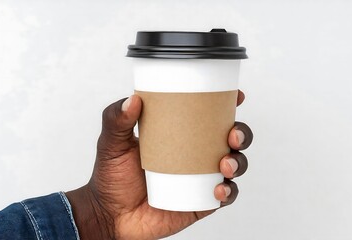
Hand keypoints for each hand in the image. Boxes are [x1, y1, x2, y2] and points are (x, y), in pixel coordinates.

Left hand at [66, 90, 252, 239]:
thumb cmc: (111, 177)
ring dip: (238, 162)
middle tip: (232, 134)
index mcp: (179, 135)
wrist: (110, 215)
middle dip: (241, 133)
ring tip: (225, 164)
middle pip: (229, 139)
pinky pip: (224, 197)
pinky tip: (219, 189)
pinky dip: (228, 192)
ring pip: (233, 166)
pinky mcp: (200, 202)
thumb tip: (133, 100)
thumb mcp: (111, 144)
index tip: (236, 95)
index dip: (227, 105)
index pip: (208, 116)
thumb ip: (116, 119)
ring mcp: (199, 179)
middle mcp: (194, 155)